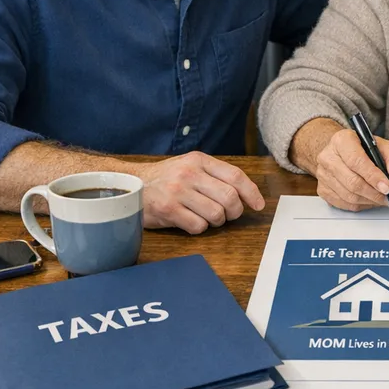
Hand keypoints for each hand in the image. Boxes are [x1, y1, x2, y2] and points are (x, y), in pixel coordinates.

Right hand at [136, 151, 264, 233]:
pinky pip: (198, 226)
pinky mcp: (168, 210)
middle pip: (229, 197)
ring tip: (208, 218)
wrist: (129, 185)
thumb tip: (247, 194)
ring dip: (217, 221)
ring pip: (216, 214)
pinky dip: (200, 228)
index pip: (235, 176)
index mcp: (199, 160)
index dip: (251, 193)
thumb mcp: (190, 166)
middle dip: (235, 211)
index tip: (258, 205)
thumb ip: (215, 175)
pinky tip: (191, 222)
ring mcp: (177, 192)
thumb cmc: (166, 179)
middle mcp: (189, 173)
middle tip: (230, 215)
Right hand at [314, 129, 388, 211]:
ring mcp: (322, 174)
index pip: (356, 161)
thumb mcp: (384, 146)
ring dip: (369, 200)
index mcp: (342, 140)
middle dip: (374, 193)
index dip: (373, 176)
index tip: (388, 187)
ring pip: (348, 196)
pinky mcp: (322, 189)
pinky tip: (369, 199)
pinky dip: (360, 205)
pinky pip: (343, 203)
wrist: (342, 152)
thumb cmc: (363, 148)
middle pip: (352, 181)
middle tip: (388, 196)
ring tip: (381, 198)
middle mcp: (328, 156)